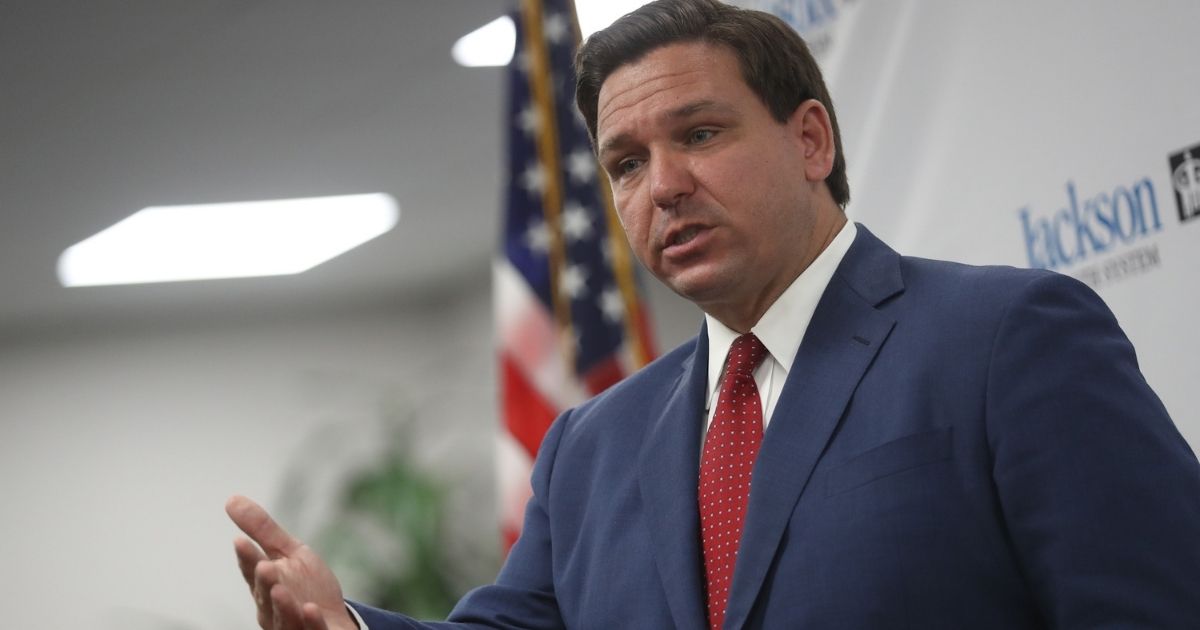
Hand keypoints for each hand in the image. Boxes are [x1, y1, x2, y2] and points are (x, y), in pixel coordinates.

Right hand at [226, 495, 357, 629]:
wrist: (334, 620)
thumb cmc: (307, 586)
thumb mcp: (288, 553)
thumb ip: (262, 530)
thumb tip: (231, 499)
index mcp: (265, 586)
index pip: (252, 571)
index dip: (246, 558)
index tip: (240, 541)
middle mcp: (273, 609)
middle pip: (265, 597)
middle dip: (264, 582)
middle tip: (264, 566)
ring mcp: (292, 625)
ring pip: (283, 619)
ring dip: (282, 606)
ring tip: (281, 590)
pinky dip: (310, 623)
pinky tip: (312, 610)